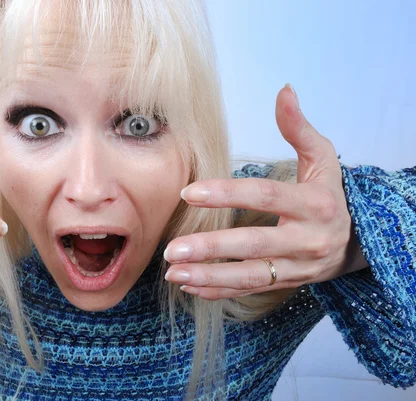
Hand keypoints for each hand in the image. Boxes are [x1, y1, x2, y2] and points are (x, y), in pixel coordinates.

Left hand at [163, 84, 367, 299]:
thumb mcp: (323, 160)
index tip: (189, 193)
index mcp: (314, 205)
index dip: (227, 194)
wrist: (355, 243)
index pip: (266, 196)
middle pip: (254, 244)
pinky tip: (189, 286)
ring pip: (250, 276)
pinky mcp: (286, 284)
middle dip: (211, 247)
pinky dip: (218, 291)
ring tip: (174, 272)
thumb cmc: (329, 195)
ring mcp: (297, 267)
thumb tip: (283, 91)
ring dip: (209, 275)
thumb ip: (299, 129)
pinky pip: (249, 291)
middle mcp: (307, 240)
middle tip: (172, 248)